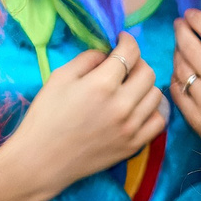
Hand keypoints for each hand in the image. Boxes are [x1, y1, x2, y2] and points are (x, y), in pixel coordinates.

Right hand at [0, 34, 167, 200]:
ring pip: (156, 96)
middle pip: (148, 73)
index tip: (122, 41)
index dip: (128, 41)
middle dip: (138, 63)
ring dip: (145, 87)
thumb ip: (88, 59)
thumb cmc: (45, 116)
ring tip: (130, 88)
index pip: (130, 53)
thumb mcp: (59, 77)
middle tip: (124, 66)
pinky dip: (152, 111)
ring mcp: (131, 128)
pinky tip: (138, 109)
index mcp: (102, 85)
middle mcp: (122, 105)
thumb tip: (108, 54)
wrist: (41, 160)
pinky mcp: (133, 146)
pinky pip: (158, 122)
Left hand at [173, 9, 200, 175]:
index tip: (189, 14)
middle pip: (192, 49)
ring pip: (182, 71)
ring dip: (177, 56)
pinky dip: (175, 80)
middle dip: (181, 33)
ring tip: (179, 50)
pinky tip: (179, 74)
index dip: (197, 20)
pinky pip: (178, 94)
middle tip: (178, 26)